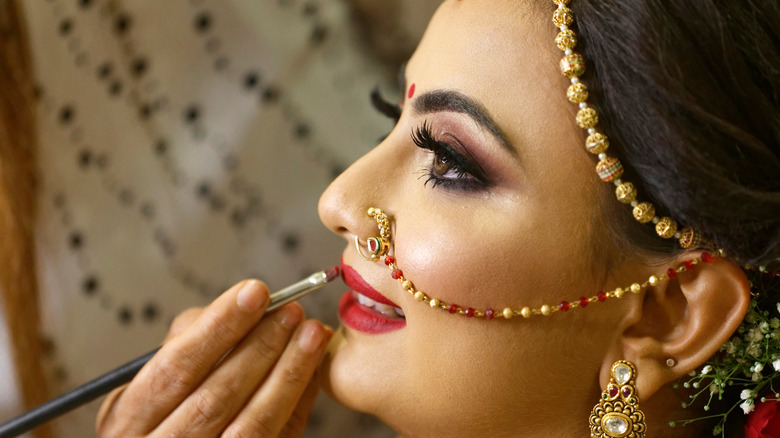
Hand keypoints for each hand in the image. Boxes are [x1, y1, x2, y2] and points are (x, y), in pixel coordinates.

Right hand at [96, 279, 332, 437]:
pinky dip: (296, 401)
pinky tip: (312, 369)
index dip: (218, 327)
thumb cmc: (163, 413)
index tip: (255, 291)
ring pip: (250, 425)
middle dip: (259, 347)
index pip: (174, 367)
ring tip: (312, 333)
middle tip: (291, 310)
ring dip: (287, 372)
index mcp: (126, 421)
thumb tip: (241, 305)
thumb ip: (187, 342)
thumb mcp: (151, 382)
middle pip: (214, 398)